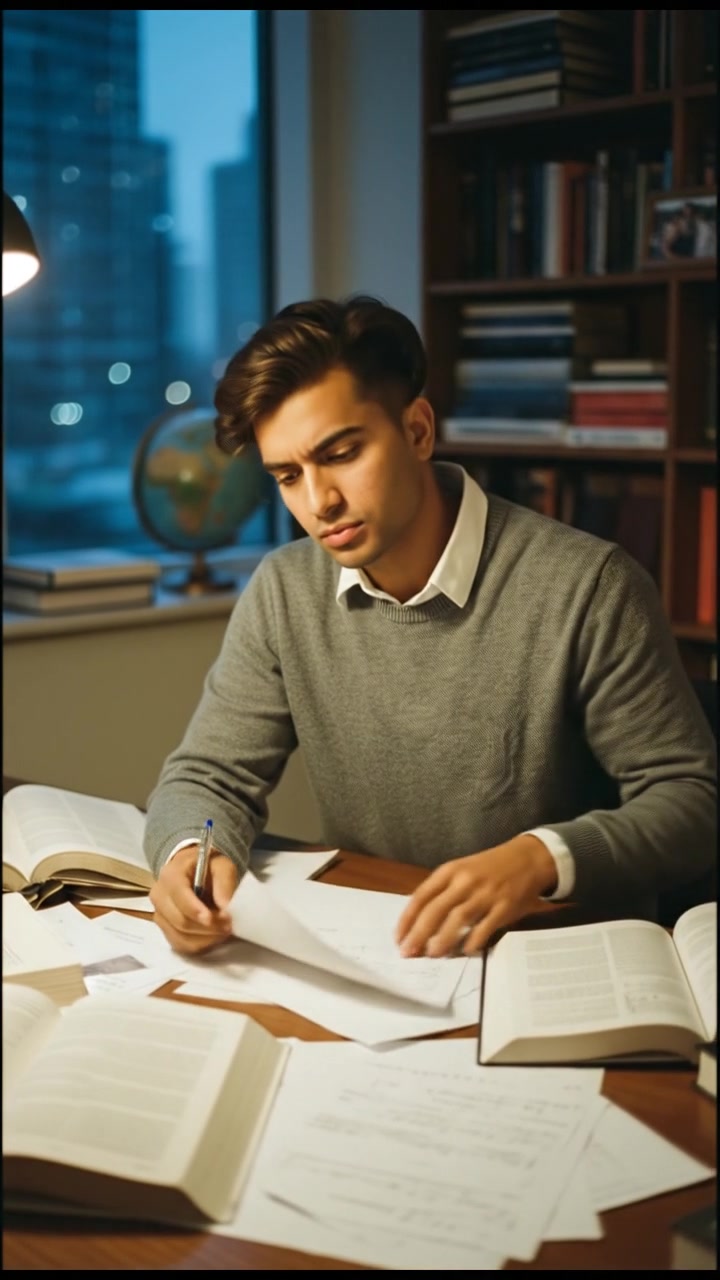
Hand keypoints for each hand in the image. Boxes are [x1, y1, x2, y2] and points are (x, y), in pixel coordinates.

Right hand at [150, 845, 239, 954]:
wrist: (193, 872)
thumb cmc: (207, 868)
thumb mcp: (221, 866)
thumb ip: (225, 883)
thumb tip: (226, 907)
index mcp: (170, 875)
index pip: (179, 896)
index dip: (198, 910)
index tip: (219, 918)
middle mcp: (159, 896)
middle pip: (180, 921)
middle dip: (208, 927)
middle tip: (230, 925)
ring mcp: (160, 915)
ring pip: (180, 937)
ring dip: (206, 938)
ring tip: (224, 931)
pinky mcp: (164, 930)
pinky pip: (181, 945)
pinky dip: (200, 944)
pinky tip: (214, 936)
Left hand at [395, 835, 557, 957]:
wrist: (527, 858)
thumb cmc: (488, 868)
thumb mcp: (461, 871)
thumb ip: (443, 893)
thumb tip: (419, 925)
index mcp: (450, 871)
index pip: (421, 896)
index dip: (407, 919)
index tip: (398, 938)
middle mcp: (464, 881)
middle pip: (435, 910)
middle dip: (419, 935)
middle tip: (408, 953)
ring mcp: (485, 894)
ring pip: (457, 919)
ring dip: (442, 940)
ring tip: (433, 955)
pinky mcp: (504, 907)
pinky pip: (484, 928)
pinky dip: (472, 942)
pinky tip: (465, 952)